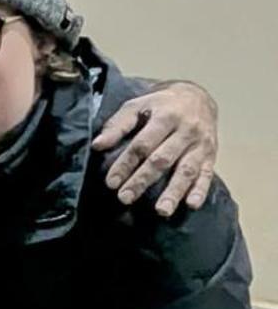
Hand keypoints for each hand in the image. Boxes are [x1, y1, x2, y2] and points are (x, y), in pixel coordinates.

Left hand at [91, 82, 217, 217]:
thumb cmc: (160, 105)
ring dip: (174, 192)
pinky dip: (200, 190)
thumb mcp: (138, 106)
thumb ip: (118, 125)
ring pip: (186, 170)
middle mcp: (186, 130)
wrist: (197, 97)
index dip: (126, 164)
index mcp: (166, 116)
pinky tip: (191, 205)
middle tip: (125, 198)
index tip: (111, 183)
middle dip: (142, 180)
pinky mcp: (211, 155)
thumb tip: (97, 145)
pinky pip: (207, 174)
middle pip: (162, 159)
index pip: (143, 144)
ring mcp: (201, 144)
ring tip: (161, 211)